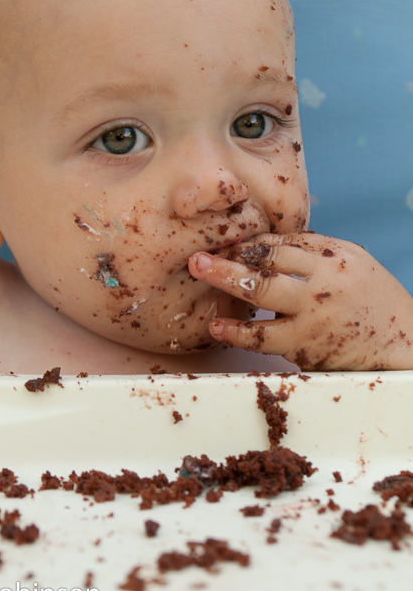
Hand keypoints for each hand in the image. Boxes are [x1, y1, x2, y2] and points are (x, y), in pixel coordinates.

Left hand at [188, 232, 412, 369]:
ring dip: (227, 285)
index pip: (284, 244)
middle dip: (230, 259)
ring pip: (263, 297)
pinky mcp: (306, 347)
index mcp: (335, 258)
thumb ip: (313, 252)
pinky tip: (219, 327)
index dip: (251, 243)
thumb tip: (269, 243)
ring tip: (200, 276)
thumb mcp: (351, 263)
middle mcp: (324, 284)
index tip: (227, 243)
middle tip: (198, 256)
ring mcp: (314, 316)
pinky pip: (265, 338)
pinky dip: (238, 332)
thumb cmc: (372, 299)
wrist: (402, 344)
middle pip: (269, 263)